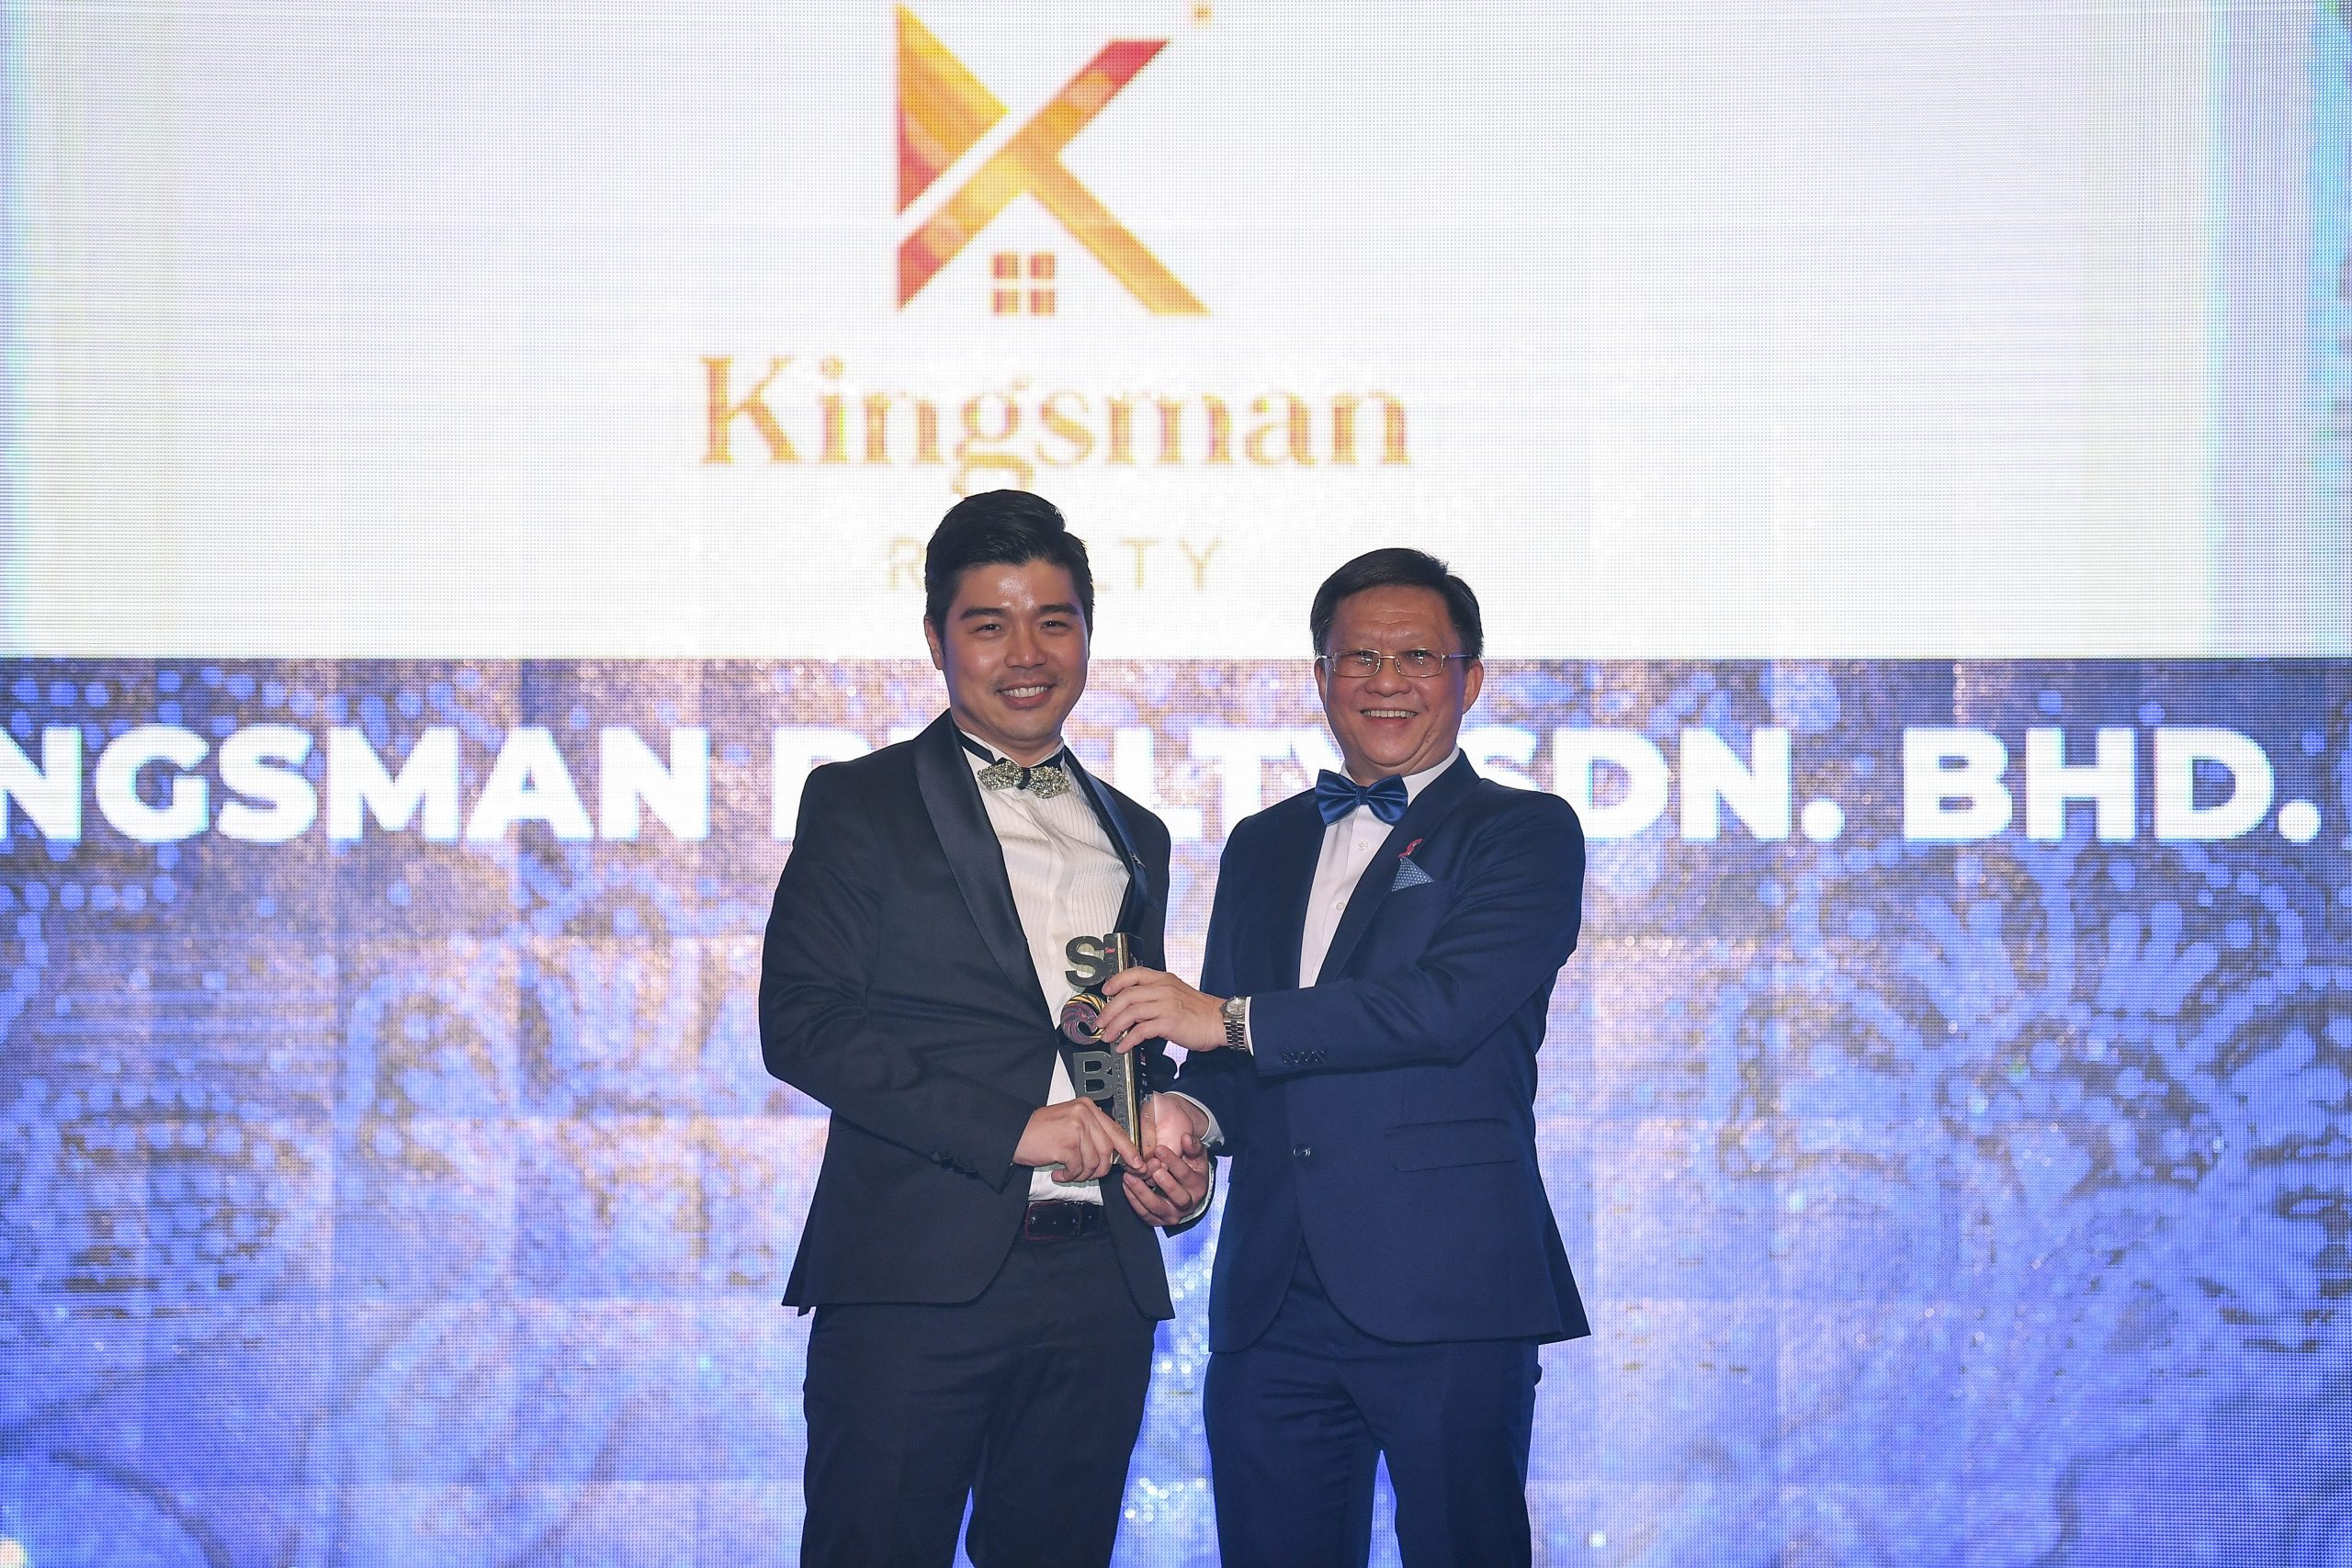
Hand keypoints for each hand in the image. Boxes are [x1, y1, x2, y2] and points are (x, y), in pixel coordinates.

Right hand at [1013, 1098, 1143, 1182]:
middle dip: (1101, 1168)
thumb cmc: (1040, 1131)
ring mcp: (1075, 1128)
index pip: (1116, 1130)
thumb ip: (1093, 1132)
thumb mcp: (1071, 1123)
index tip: (1137, 1164)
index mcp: (1088, 1107)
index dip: (1129, 1150)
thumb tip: (1116, 1153)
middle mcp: (1084, 1114)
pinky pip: (1078, 1168)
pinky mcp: (1066, 1144)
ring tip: (1068, 1172)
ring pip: (1094, 1162)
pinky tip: (1059, 1173)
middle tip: (1088, 1175)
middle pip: (1107, 1149)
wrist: (1013, 1133)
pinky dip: (1069, 1176)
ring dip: (1081, 1174)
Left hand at [1098, 967, 1227, 1050]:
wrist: (1221, 1021)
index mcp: (1164, 979)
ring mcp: (1166, 1005)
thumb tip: (1134, 1008)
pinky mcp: (1169, 1022)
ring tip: (1108, 1036)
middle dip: (1109, 1010)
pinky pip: (1141, 1030)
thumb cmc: (1201, 1011)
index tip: (1105, 992)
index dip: (1116, 982)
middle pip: (1126, 995)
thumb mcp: (1177, 994)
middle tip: (1100, 1022)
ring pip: (1131, 1011)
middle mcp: (1163, 989)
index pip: (1134, 974)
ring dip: (1115, 1026)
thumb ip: (1157, 996)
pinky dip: (1128, 1039)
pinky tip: (1124, 1046)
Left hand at [1121, 1095, 1210, 1224]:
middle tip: (1151, 1168)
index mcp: (1198, 1186)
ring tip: (1129, 1177)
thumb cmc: (1190, 1169)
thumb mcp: (1195, 1157)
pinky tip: (1126, 1186)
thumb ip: (1192, 1146)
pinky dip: (1134, 1200)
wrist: (1187, 1192)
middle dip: (1165, 1183)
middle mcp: (1188, 1204)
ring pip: (1157, 1208)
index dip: (1173, 1161)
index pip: (1186, 1175)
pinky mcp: (1158, 1221)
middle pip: (1178, 1197)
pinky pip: (1145, 1214)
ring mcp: (1173, 1215)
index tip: (1158, 1149)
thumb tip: (1186, 1137)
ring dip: (1142, 1192)